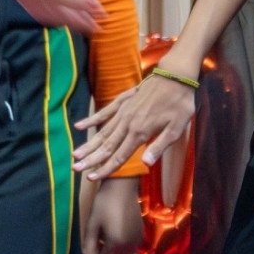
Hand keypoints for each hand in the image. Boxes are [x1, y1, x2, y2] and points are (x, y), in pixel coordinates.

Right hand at [74, 74, 196, 179]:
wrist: (176, 75)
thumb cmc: (179, 103)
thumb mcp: (176, 128)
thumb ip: (159, 146)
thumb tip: (145, 163)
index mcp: (140, 132)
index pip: (119, 156)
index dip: (105, 169)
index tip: (91, 178)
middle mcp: (127, 124)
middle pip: (106, 146)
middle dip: (90, 159)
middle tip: (74, 168)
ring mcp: (123, 112)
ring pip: (103, 132)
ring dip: (89, 144)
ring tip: (74, 154)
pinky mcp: (123, 101)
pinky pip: (104, 112)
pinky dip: (92, 120)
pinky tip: (79, 126)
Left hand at [84, 176, 143, 253]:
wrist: (123, 187)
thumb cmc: (104, 204)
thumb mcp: (92, 226)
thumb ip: (88, 248)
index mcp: (116, 245)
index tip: (91, 245)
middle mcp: (129, 248)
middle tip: (96, 244)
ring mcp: (136, 243)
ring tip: (105, 239)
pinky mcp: (140, 237)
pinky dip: (120, 252)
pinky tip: (115, 235)